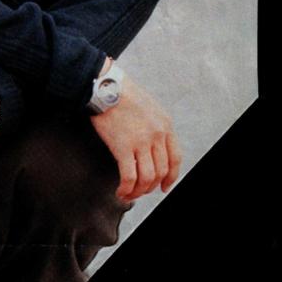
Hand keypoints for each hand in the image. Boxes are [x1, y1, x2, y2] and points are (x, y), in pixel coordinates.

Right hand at [90, 72, 181, 200]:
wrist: (106, 87)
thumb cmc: (122, 94)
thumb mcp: (149, 106)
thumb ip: (155, 125)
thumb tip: (152, 144)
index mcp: (165, 125)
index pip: (175, 159)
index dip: (171, 177)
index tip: (165, 186)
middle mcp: (157, 135)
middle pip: (161, 171)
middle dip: (151, 187)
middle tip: (141, 191)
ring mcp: (141, 142)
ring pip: (147, 178)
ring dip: (139, 192)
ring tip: (129, 194)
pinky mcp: (123, 147)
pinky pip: (129, 177)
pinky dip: (126, 189)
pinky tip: (121, 191)